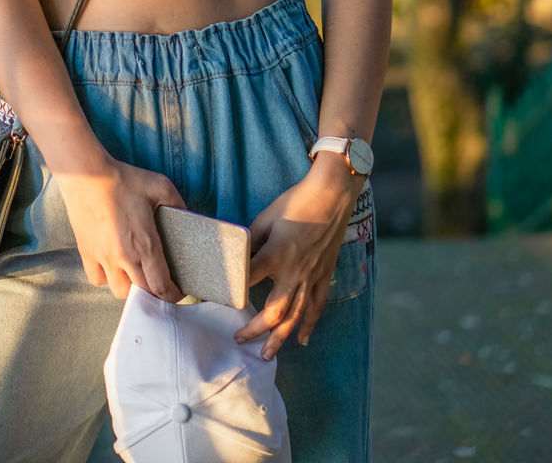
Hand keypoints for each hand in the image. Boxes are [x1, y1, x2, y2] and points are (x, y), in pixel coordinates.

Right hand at [54, 153, 188, 302]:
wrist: (86, 175)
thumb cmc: (123, 179)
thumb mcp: (159, 185)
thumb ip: (177, 202)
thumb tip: (187, 214)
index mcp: (145, 244)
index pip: (162, 286)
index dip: (173, 295)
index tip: (178, 293)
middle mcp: (125, 258)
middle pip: (143, 293)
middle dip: (155, 294)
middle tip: (161, 284)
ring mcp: (103, 258)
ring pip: (120, 291)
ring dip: (131, 288)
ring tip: (136, 275)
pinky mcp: (87, 254)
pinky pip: (98, 279)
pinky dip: (106, 279)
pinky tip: (112, 266)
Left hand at [232, 162, 363, 357]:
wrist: (332, 197)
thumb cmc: (296, 202)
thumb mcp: (266, 217)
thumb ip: (250, 238)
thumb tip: (236, 252)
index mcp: (275, 255)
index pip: (247, 281)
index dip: (232, 293)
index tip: (219, 302)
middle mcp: (293, 273)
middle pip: (273, 311)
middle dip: (255, 330)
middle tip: (239, 339)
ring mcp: (310, 277)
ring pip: (295, 316)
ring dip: (280, 338)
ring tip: (267, 354)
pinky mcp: (324, 276)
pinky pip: (317, 306)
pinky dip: (310, 324)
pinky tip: (302, 340)